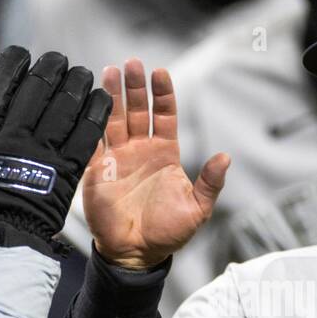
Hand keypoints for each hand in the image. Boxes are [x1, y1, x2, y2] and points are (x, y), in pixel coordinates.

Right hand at [0, 48, 110, 252]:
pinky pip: (87, 132)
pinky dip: (96, 112)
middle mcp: (15, 135)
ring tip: (82, 75)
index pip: (0, 85)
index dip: (13, 65)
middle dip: (51, 68)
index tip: (22, 56)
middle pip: (38, 88)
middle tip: (59, 62)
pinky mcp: (68, 166)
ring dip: (77, 84)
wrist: (7, 231)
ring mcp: (44, 150)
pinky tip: (101, 98)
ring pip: (66, 104)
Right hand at [82, 59, 228, 269]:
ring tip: (111, 71)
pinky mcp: (98, 170)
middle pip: (137, 110)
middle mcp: (140, 150)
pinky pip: (93, 141)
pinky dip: (92, 121)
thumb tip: (226, 158)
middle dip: (135, 87)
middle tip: (133, 64)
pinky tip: (90, 102)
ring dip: (112, 96)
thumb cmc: (168, 233)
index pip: (164, 115)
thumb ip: (210, 183)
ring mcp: (118, 158)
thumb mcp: (198, 209)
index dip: (163, 94)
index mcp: (165, 154)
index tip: (160, 73)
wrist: (136, 254)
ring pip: (114, 119)